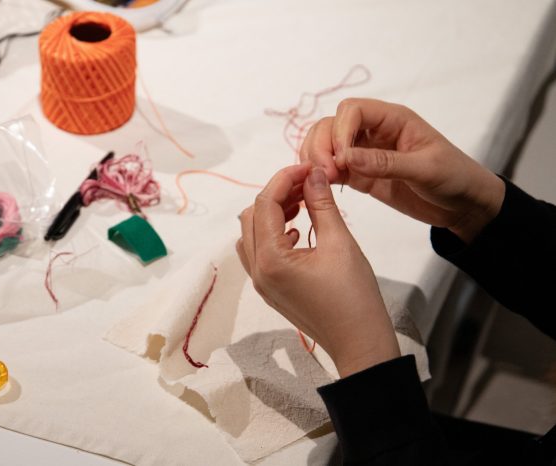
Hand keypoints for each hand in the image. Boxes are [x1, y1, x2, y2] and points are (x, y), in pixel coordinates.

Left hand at [237, 163, 399, 377]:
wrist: (360, 344)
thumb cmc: (354, 297)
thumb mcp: (340, 243)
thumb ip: (321, 204)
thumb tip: (313, 174)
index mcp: (270, 260)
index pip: (265, 204)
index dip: (285, 179)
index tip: (308, 167)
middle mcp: (257, 271)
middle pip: (251, 216)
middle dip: (277, 194)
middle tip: (307, 183)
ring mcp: (262, 283)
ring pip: (252, 234)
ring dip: (273, 213)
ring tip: (304, 204)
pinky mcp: (271, 289)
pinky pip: (260, 252)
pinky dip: (274, 234)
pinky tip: (301, 230)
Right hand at [300, 98, 504, 242]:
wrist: (464, 205)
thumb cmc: (455, 178)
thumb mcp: (426, 169)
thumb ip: (385, 162)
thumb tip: (346, 158)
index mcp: (393, 119)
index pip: (351, 110)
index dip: (340, 131)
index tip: (342, 159)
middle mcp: (374, 131)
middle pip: (331, 124)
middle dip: (322, 145)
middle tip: (325, 173)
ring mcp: (365, 153)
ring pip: (326, 144)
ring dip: (317, 158)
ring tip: (320, 181)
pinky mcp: (361, 175)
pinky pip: (333, 168)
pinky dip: (321, 175)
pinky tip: (320, 187)